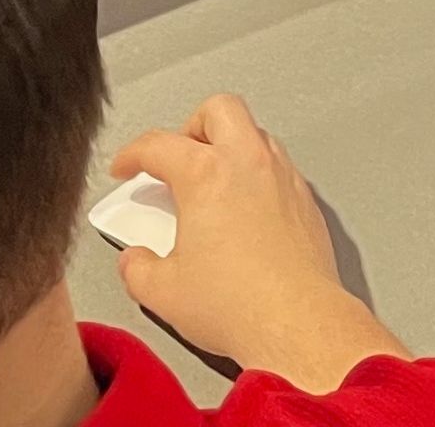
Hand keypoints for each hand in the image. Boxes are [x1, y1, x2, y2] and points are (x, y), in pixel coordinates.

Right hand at [110, 96, 406, 390]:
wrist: (297, 324)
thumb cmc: (238, 304)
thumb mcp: (163, 292)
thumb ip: (138, 268)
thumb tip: (136, 262)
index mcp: (206, 174)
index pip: (158, 144)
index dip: (133, 154)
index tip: (127, 167)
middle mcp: (248, 163)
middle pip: (219, 110)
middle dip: (191, 126)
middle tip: (177, 157)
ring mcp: (284, 178)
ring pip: (255, 133)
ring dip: (229, 146)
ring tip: (212, 180)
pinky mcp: (307, 201)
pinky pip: (280, 167)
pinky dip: (257, 175)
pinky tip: (246, 207)